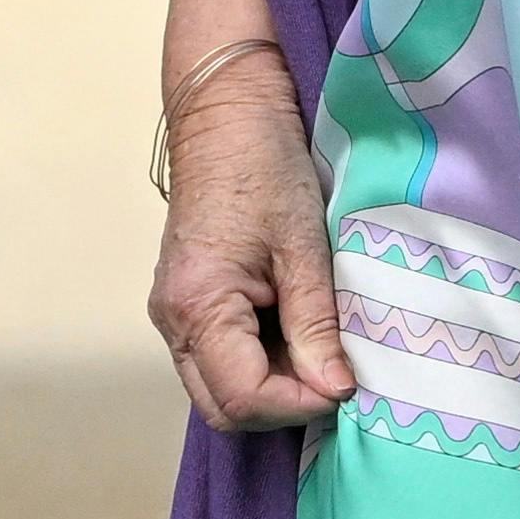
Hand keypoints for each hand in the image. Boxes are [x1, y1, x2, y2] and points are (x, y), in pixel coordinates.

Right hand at [148, 44, 351, 432]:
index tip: (346, 382)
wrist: (226, 111)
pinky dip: (263, 363)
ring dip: (275, 386)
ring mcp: (175, 314)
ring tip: (321, 349)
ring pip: (222, 390)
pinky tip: (300, 334)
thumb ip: (316, 325)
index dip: (300, 403)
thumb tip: (336, 390)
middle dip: (284, 405)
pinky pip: (221, 359)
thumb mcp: (304, 246)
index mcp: (197, 305)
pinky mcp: (188, 304)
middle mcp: (173, 320)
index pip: (244, 397)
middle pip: (225, 407)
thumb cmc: (263, 164)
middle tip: (335, 373)